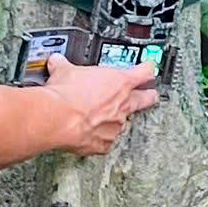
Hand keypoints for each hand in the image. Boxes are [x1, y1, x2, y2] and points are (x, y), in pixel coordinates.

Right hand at [43, 57, 161, 154]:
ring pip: (123, 122)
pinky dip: (98, 138)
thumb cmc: (66, 93)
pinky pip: (106, 141)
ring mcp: (116, 126)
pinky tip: (88, 133)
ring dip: (114, 119)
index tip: (148, 69)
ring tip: (100, 118)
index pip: (144, 72)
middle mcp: (123, 104)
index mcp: (119, 82)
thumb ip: (64, 66)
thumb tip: (57, 62)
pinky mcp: (104, 144)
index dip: (147, 69)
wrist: (57, 117)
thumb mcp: (65, 70)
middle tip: (150, 94)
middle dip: (148, 96)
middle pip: (147, 98)